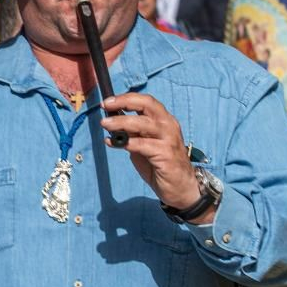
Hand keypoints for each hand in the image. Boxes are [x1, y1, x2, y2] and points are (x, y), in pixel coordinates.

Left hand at [98, 93, 203, 215]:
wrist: (180, 188)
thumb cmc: (161, 165)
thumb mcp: (144, 145)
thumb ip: (132, 133)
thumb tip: (111, 124)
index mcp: (164, 120)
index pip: (146, 101)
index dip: (126, 98)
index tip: (108, 102)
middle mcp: (169, 126)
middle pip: (146, 105)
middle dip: (124, 102)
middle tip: (106, 106)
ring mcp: (169, 139)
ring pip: (143, 124)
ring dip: (121, 122)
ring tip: (106, 125)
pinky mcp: (166, 155)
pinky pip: (142, 145)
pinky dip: (126, 142)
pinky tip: (113, 143)